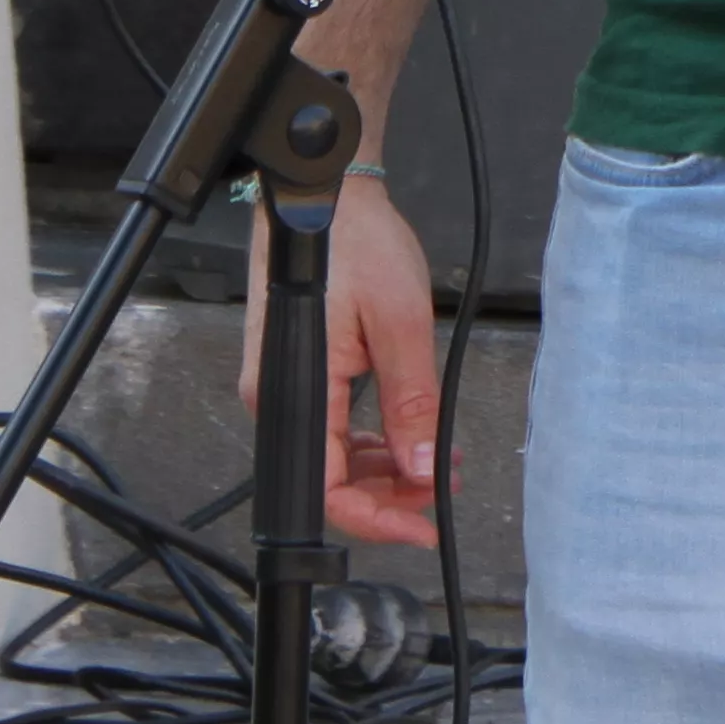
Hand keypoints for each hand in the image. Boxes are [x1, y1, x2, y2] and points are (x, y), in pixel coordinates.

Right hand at [236, 167, 448, 547]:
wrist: (328, 196)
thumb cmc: (356, 245)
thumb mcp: (401, 325)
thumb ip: (413, 403)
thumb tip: (423, 468)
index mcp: (296, 394)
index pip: (330, 490)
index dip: (377, 520)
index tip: (423, 527)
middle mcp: (281, 399)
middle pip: (334, 479)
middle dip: (392, 495)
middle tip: (443, 490)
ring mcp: (288, 387)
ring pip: (338, 456)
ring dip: (388, 468)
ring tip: (439, 462)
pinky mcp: (302, 372)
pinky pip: (336, 426)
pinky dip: (374, 440)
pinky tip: (409, 437)